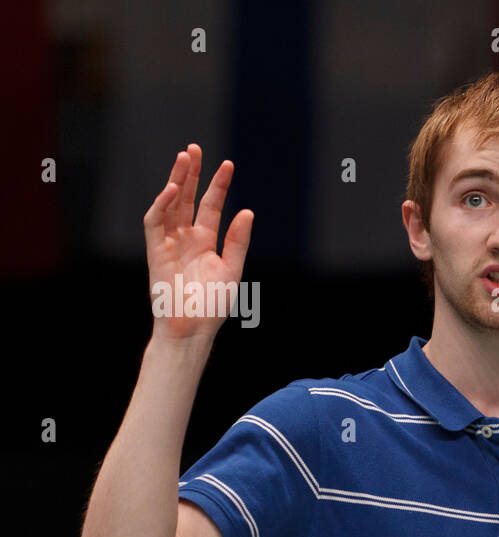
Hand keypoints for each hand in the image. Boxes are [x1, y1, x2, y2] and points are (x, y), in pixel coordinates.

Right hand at [143, 144, 253, 340]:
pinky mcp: (154, 251)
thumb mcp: (232, 269)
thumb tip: (247, 212)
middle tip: (195, 149)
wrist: (192, 328)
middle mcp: (187, 238)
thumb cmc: (213, 305)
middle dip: (191, 173)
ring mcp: (169, 242)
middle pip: (188, 198)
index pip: (211, 206)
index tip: (228, 165)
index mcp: (206, 242)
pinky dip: (162, 205)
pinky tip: (173, 189)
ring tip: (184, 157)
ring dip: (176, 181)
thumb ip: (238, 241)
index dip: (218, 185)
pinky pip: (155, 222)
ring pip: (170, 204)